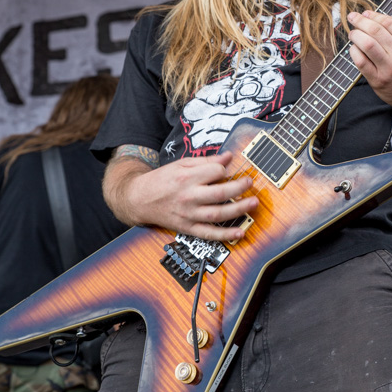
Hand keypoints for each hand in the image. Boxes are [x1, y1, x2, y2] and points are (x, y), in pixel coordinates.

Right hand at [107, 151, 258, 241]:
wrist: (139, 199)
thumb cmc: (161, 180)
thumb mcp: (181, 165)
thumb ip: (206, 161)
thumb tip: (228, 156)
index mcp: (187, 178)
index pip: (215, 172)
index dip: (225, 169)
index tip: (227, 170)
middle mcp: (188, 197)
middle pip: (220, 193)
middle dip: (239, 188)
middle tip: (250, 183)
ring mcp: (189, 214)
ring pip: (218, 213)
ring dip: (239, 210)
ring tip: (253, 203)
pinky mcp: (188, 228)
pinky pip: (209, 233)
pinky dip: (225, 234)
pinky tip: (240, 232)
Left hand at [347, 10, 391, 114]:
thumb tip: (388, 13)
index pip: (389, 22)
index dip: (374, 15)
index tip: (366, 13)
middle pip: (376, 31)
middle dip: (361, 21)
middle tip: (353, 18)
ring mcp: (390, 69)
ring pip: (367, 44)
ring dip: (356, 35)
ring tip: (353, 33)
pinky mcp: (379, 81)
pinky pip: (361, 62)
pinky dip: (354, 52)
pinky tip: (353, 49)